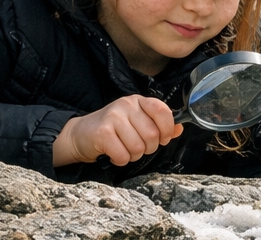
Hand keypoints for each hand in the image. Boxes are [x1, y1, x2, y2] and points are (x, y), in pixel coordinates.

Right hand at [53, 95, 182, 166]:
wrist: (80, 134)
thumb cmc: (114, 129)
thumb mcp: (137, 122)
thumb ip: (159, 125)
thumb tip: (179, 129)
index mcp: (139, 101)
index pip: (163, 111)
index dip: (167, 129)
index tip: (163, 139)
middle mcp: (127, 105)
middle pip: (152, 134)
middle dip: (149, 148)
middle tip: (139, 148)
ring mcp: (113, 117)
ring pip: (138, 146)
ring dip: (134, 155)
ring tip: (126, 150)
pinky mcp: (102, 132)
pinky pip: (123, 154)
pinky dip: (122, 160)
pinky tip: (115, 155)